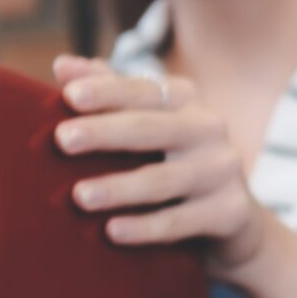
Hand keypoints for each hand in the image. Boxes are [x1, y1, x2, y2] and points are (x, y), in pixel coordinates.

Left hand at [51, 56, 267, 276]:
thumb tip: (63, 66)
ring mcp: (222, 170)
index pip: (142, 90)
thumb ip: (109, 94)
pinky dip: (146, 227)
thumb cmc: (174, 161)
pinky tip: (113, 231)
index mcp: (185, 100)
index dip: (106, 92)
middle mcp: (209, 128)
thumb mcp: (146, 123)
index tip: (69, 97)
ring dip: (120, 188)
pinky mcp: (230, 211)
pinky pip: (182, 220)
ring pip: (165, 179)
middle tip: (63, 140)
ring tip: (80, 197)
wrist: (234, 217)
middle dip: (104, 133)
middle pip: (151, 128)